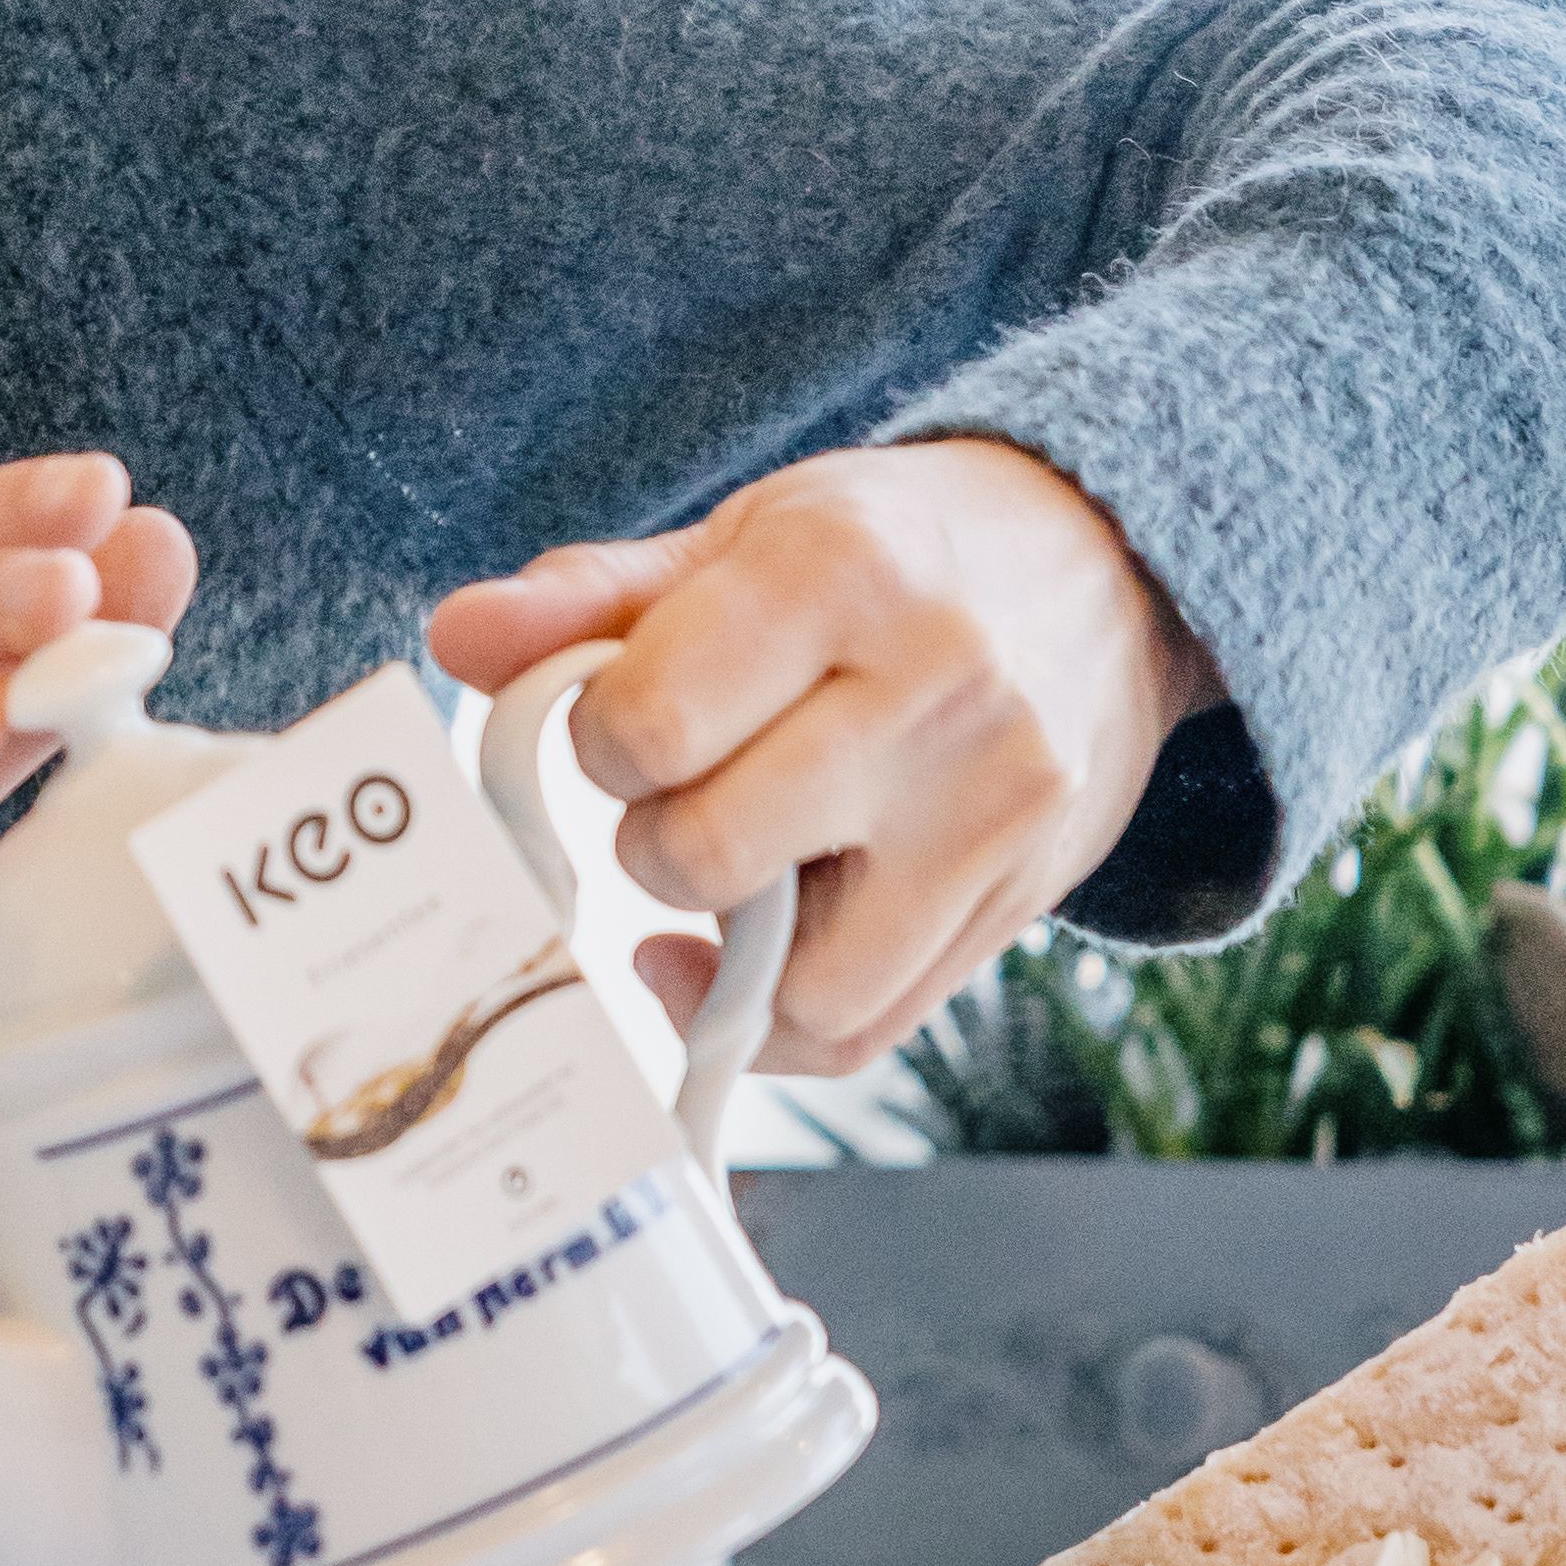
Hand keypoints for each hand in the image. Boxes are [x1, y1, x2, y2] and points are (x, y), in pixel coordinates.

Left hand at [428, 439, 1211, 1079]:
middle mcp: (933, 690)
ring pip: (792, 980)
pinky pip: (861, 1031)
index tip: (622, 721)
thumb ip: (592, 597)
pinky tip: (756, 953)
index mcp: (840, 573)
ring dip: (724, 944)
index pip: (648, 723)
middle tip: (684, 789)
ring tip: (742, 863)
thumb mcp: (748, 534)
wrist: (1109, 567)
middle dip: (653, 837)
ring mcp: (990, 810)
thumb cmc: (898, 552)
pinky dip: (779, 1020)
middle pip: (703, 853)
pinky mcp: (1022, 900)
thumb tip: (456, 640)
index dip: (596, 741)